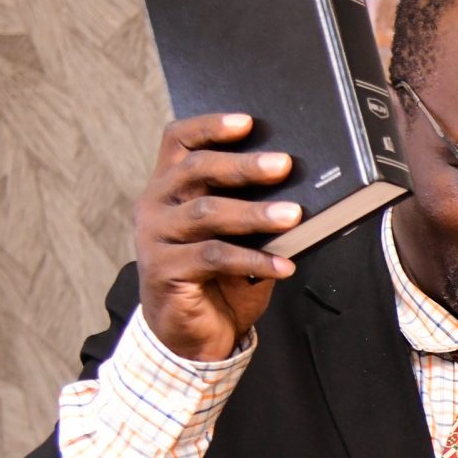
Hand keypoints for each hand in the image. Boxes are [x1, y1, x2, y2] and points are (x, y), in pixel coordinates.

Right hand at [135, 112, 302, 360]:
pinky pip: (214, 257)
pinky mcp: (164, 271)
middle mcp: (155, 205)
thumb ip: (253, 211)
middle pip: (197, 171)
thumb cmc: (218, 279)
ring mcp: (155, 237)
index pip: (179, 141)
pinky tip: (284, 265)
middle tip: (284, 165)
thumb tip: (301, 191)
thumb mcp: (236, 237)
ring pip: (207, 214)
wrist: (190, 335)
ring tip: (295, 216)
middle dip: (244, 166)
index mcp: (170, 186)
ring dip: (255, 213)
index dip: (210, 126)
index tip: (247, 121)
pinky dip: (255, 259)